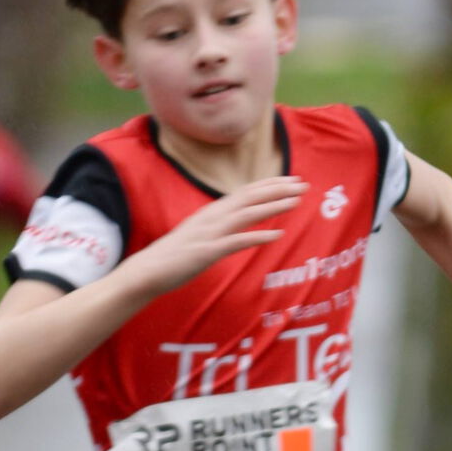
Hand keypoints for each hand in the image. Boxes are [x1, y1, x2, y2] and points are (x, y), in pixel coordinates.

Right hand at [132, 178, 307, 294]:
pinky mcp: (208, 252)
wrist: (147, 271)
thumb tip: (233, 227)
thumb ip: (217, 228)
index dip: (269, 184)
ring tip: (297, 202)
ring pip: (248, 214)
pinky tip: (278, 235)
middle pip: (250, 196)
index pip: (245, 191)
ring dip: (274, 206)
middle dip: (278, 189)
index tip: (290, 180)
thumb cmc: (173, 257)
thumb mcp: (199, 236)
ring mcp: (210, 233)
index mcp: (211, 212)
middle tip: (303, 184)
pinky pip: (238, 241)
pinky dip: (259, 236)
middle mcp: (212, 217)